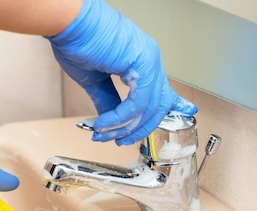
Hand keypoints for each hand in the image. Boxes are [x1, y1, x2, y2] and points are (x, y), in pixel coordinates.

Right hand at [47, 0, 197, 145]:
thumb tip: (112, 120)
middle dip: (139, 129)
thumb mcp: (94, 80)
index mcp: (141, 60)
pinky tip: (104, 123)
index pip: (163, 89)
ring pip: (148, 108)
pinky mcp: (142, 64)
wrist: (69, 24)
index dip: (174, 105)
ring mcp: (148, 60)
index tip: (186, 111)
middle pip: (158, 105)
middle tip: (120, 140)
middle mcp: (149, 59)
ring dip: (123, 127)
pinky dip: (119, 118)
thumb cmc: (77, 41)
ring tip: (103, 133)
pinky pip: (137, 103)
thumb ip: (107, 101)